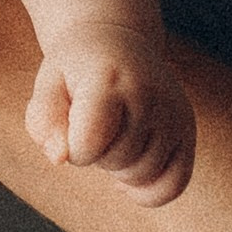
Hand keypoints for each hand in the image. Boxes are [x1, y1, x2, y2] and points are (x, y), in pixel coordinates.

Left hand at [29, 27, 197, 204]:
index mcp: (109, 80)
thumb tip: (59, 158)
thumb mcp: (48, 85)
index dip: (70, 148)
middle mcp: (149, 95)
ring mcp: (173, 113)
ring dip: (118, 168)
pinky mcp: (187, 129)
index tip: (68, 127)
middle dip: (95, 154)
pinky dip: (149, 192)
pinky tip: (127, 178)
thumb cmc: (76, 69)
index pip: (87, 146)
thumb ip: (44, 122)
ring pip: (143, 175)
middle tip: (93, 126)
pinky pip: (175, 184)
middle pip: (116, 161)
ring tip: (111, 137)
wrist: (117, 40)